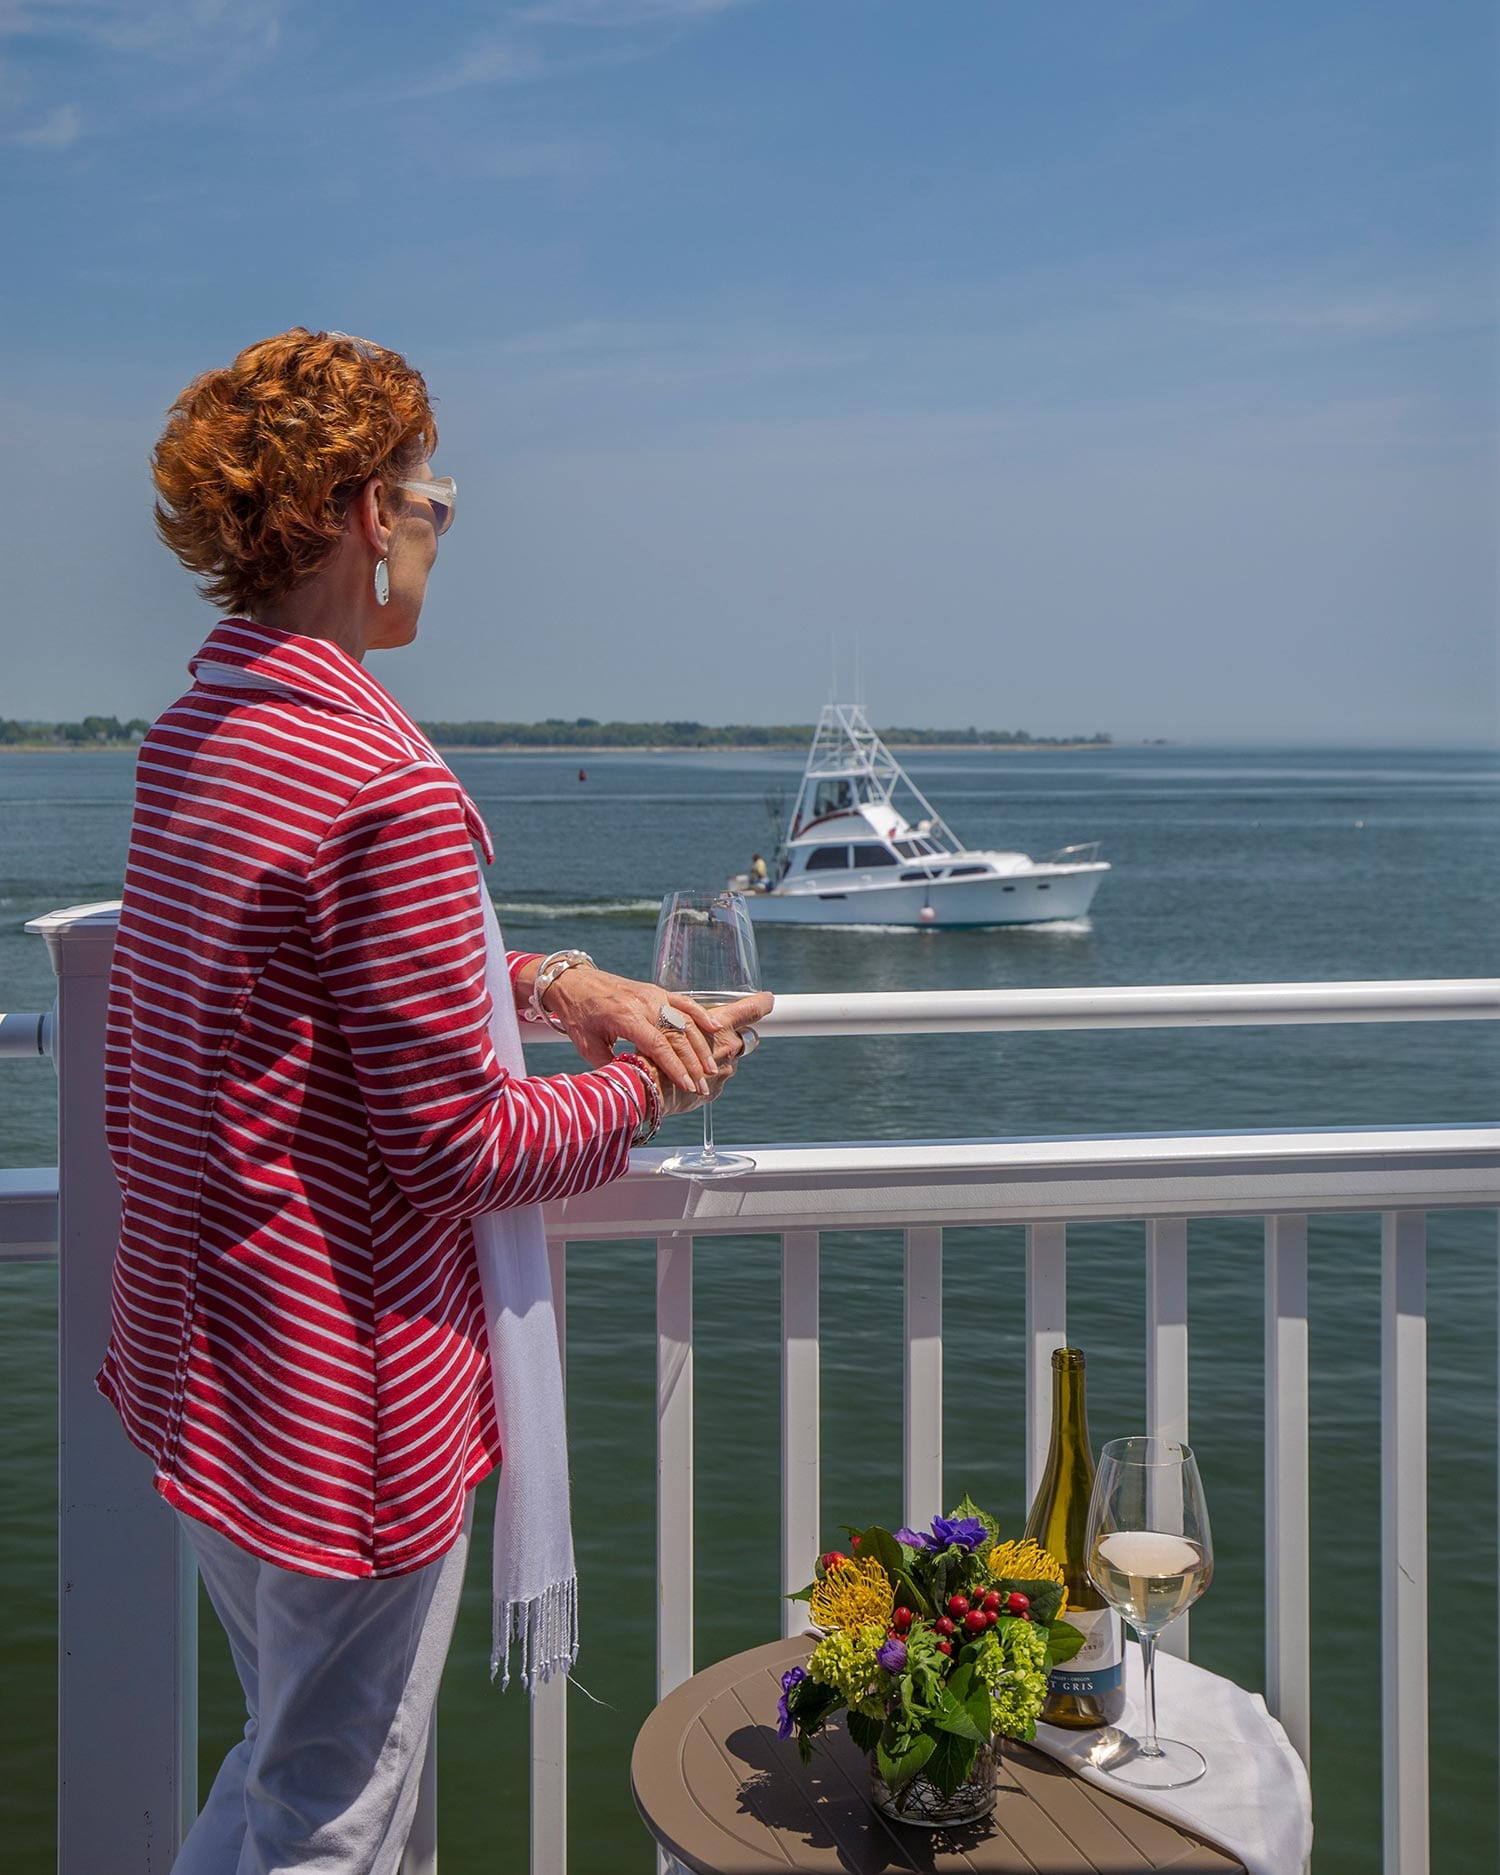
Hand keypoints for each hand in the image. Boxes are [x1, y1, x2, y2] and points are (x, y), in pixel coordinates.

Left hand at [543, 967, 772, 1102]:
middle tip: (702, 1086)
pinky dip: (701, 1014)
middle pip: (677, 1036)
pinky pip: (684, 1001)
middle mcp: (644, 1004)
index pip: (658, 1046)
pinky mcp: (657, 991)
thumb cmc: (578, 1016)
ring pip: (685, 1020)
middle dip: (692, 1064)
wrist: (573, 982)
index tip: (687, 1086)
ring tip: (710, 1068)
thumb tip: (633, 1085)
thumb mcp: (587, 1046)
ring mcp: (653, 995)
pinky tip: (715, 1027)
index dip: (675, 1068)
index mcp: (625, 1017)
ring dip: (700, 1045)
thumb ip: (610, 1066)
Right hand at [651, 990, 773, 1118]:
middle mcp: (729, 1046)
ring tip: (695, 1062)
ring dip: (719, 1060)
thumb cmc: (656, 1049)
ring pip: (730, 1061)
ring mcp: (726, 1070)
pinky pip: (717, 1081)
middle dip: (736, 1038)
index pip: (751, 1010)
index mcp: (721, 1024)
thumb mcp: (675, 1025)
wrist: (648, 1084)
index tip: (767, 1000)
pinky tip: (689, 1078)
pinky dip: (707, 1079)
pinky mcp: (717, 1089)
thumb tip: (700, 1023)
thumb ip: (693, 1023)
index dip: (762, 1003)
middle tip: (719, 1038)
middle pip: (747, 1038)